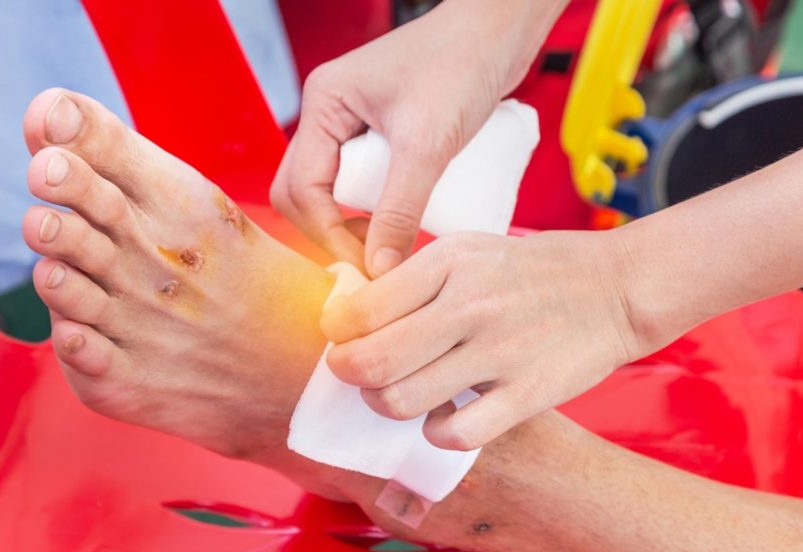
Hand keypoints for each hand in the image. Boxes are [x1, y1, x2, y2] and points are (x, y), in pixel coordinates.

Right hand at [271, 1, 544, 275]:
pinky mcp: (387, 132)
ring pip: (336, 189)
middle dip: (332, 232)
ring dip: (355, 223)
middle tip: (373, 260)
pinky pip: (368, 181)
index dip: (328, 234)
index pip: (301, 188)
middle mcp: (331, 113)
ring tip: (391, 246)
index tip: (365, 267)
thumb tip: (378, 269)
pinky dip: (378, 207)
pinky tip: (404, 224)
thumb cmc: (462, 65)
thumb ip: (400, 208)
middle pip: (307, 192)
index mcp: (323, 104)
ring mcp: (356, 123)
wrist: (501, 31)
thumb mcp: (427, 144)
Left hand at [320, 231, 648, 449]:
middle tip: (355, 371)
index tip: (342, 337)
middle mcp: (471, 304)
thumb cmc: (529, 272)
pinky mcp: (527, 393)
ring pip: (402, 401)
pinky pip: (455, 433)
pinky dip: (436, 432)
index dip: (336, 331)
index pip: (360, 307)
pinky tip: (443, 416)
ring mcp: (500, 352)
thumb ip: (411, 278)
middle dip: (346, 373)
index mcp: (449, 262)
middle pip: (370, 360)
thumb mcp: (468, 251)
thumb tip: (347, 309)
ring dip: (386, 404)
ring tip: (398, 392)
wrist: (615, 288)